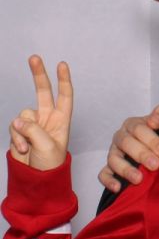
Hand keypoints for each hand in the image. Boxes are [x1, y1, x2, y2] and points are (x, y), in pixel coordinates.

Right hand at [8, 56, 72, 171]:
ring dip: (22, 131)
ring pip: (23, 115)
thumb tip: (19, 121)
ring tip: (29, 147)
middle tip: (34, 57)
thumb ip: (34, 130)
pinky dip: (16, 138)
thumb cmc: (50, 164)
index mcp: (62, 119)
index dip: (63, 80)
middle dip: (38, 74)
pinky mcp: (19, 133)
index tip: (62, 64)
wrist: (36, 181)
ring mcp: (33, 124)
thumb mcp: (48, 146)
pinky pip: (14, 128)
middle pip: (43, 91)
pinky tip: (22, 150)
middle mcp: (48, 118)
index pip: (65, 95)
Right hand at [97, 104, 158, 191]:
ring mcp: (113, 153)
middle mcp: (120, 137)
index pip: (139, 129)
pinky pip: (104, 174)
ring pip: (113, 160)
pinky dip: (108, 181)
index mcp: (132, 124)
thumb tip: (154, 121)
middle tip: (156, 165)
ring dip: (126, 170)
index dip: (152, 139)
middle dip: (142, 155)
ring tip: (139, 179)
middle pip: (126, 144)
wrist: (158, 143)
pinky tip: (118, 188)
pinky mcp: (109, 168)